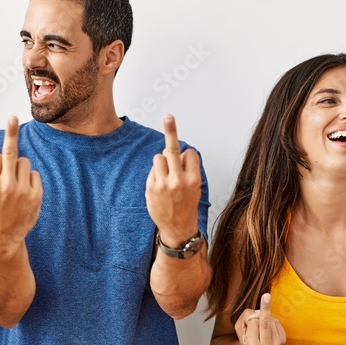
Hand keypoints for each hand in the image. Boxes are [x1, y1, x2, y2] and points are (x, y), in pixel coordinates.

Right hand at [0, 116, 42, 245]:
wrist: (5, 237)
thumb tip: (6, 151)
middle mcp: (6, 185)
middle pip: (10, 152)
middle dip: (10, 132)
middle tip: (12, 117)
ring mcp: (22, 190)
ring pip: (24, 162)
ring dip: (21, 169)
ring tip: (17, 187)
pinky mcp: (36, 195)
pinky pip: (35, 174)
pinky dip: (31, 180)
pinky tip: (26, 193)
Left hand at [145, 115, 201, 248]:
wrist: (177, 228)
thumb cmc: (187, 206)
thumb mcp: (194, 187)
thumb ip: (186, 169)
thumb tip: (173, 151)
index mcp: (193, 179)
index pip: (189, 153)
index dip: (187, 156)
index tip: (186, 159)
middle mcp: (178, 180)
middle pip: (173, 148)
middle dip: (171, 130)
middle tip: (169, 116)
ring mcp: (163, 184)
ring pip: (159, 157)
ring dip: (162, 161)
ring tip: (166, 176)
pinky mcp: (151, 188)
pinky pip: (153, 169)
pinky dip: (156, 173)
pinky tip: (160, 186)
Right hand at [236, 293, 285, 344]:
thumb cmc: (246, 339)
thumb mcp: (239, 329)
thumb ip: (245, 317)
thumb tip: (259, 311)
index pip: (253, 323)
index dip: (249, 318)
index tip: (249, 316)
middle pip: (265, 322)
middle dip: (265, 308)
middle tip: (266, 296)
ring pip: (271, 320)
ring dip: (265, 319)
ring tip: (260, 328)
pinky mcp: (283, 341)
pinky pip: (277, 322)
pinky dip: (272, 322)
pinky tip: (267, 329)